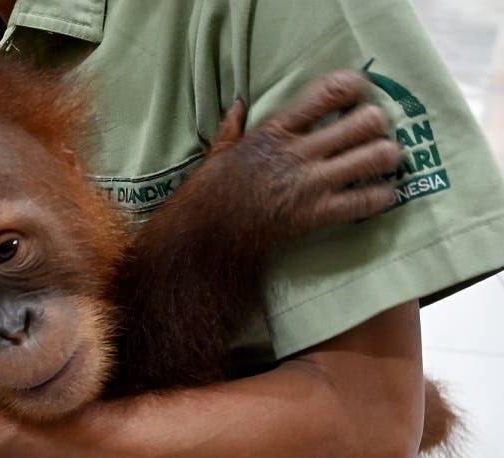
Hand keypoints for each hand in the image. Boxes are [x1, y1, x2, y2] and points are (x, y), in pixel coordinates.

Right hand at [208, 69, 402, 238]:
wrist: (207, 236)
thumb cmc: (209, 193)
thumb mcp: (219, 153)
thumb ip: (232, 127)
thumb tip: (238, 104)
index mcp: (275, 131)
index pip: (329, 91)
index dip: (355, 84)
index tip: (361, 88)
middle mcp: (298, 153)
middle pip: (365, 122)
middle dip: (378, 123)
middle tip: (376, 131)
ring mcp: (309, 185)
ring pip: (375, 157)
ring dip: (387, 156)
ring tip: (385, 160)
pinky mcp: (315, 215)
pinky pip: (366, 200)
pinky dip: (381, 196)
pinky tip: (381, 194)